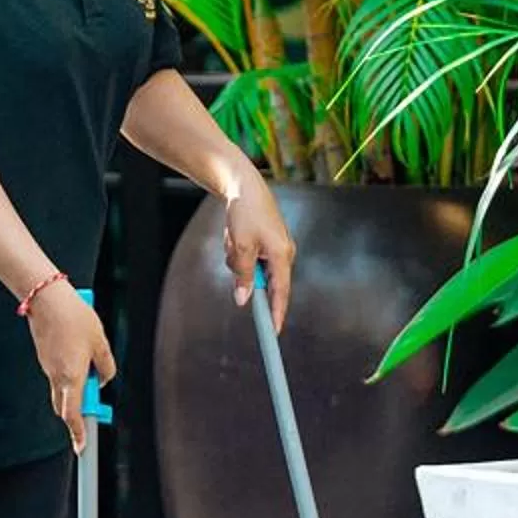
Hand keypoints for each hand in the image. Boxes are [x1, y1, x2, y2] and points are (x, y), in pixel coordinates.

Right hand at [28, 280, 116, 452]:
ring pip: (62, 388)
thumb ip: (106, 365)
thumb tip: (105, 379)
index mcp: (72, 376)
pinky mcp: (44, 357)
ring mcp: (47, 367)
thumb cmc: (75, 317)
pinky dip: (70, 371)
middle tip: (96, 407)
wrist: (46, 298)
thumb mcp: (100, 341)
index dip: (78, 433)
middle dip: (79, 411)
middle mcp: (56, 376)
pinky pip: (58, 372)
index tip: (81, 448)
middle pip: (65, 407)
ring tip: (91, 359)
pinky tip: (78, 347)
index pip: (73, 414)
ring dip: (77, 386)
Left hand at [222, 173, 294, 330]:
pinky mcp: (266, 243)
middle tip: (235, 248)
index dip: (277, 314)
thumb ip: (244, 276)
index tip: (273, 332)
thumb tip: (244, 300)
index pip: (281, 293)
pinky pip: (249, 259)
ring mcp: (275, 248)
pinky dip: (238, 251)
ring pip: (252, 270)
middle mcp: (284, 253)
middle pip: (263, 281)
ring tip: (234, 236)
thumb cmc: (245, 212)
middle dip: (244, 272)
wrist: (244, 185)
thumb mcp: (240, 246)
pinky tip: (235, 233)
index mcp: (282, 255)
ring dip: (237, 258)